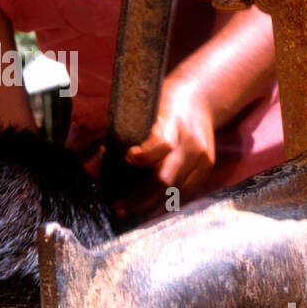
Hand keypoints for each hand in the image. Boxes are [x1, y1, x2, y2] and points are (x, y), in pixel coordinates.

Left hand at [120, 77, 215, 216]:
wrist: (201, 97)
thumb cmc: (166, 101)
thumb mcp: (149, 106)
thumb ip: (129, 131)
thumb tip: (100, 158)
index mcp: (175, 123)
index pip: (161, 145)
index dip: (143, 157)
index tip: (126, 159)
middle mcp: (191, 143)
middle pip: (166, 178)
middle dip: (139, 197)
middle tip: (118, 206)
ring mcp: (201, 158)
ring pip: (175, 191)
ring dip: (150, 205)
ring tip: (129, 210)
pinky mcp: (206, 167)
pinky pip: (184, 191)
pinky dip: (165, 201)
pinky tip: (148, 208)